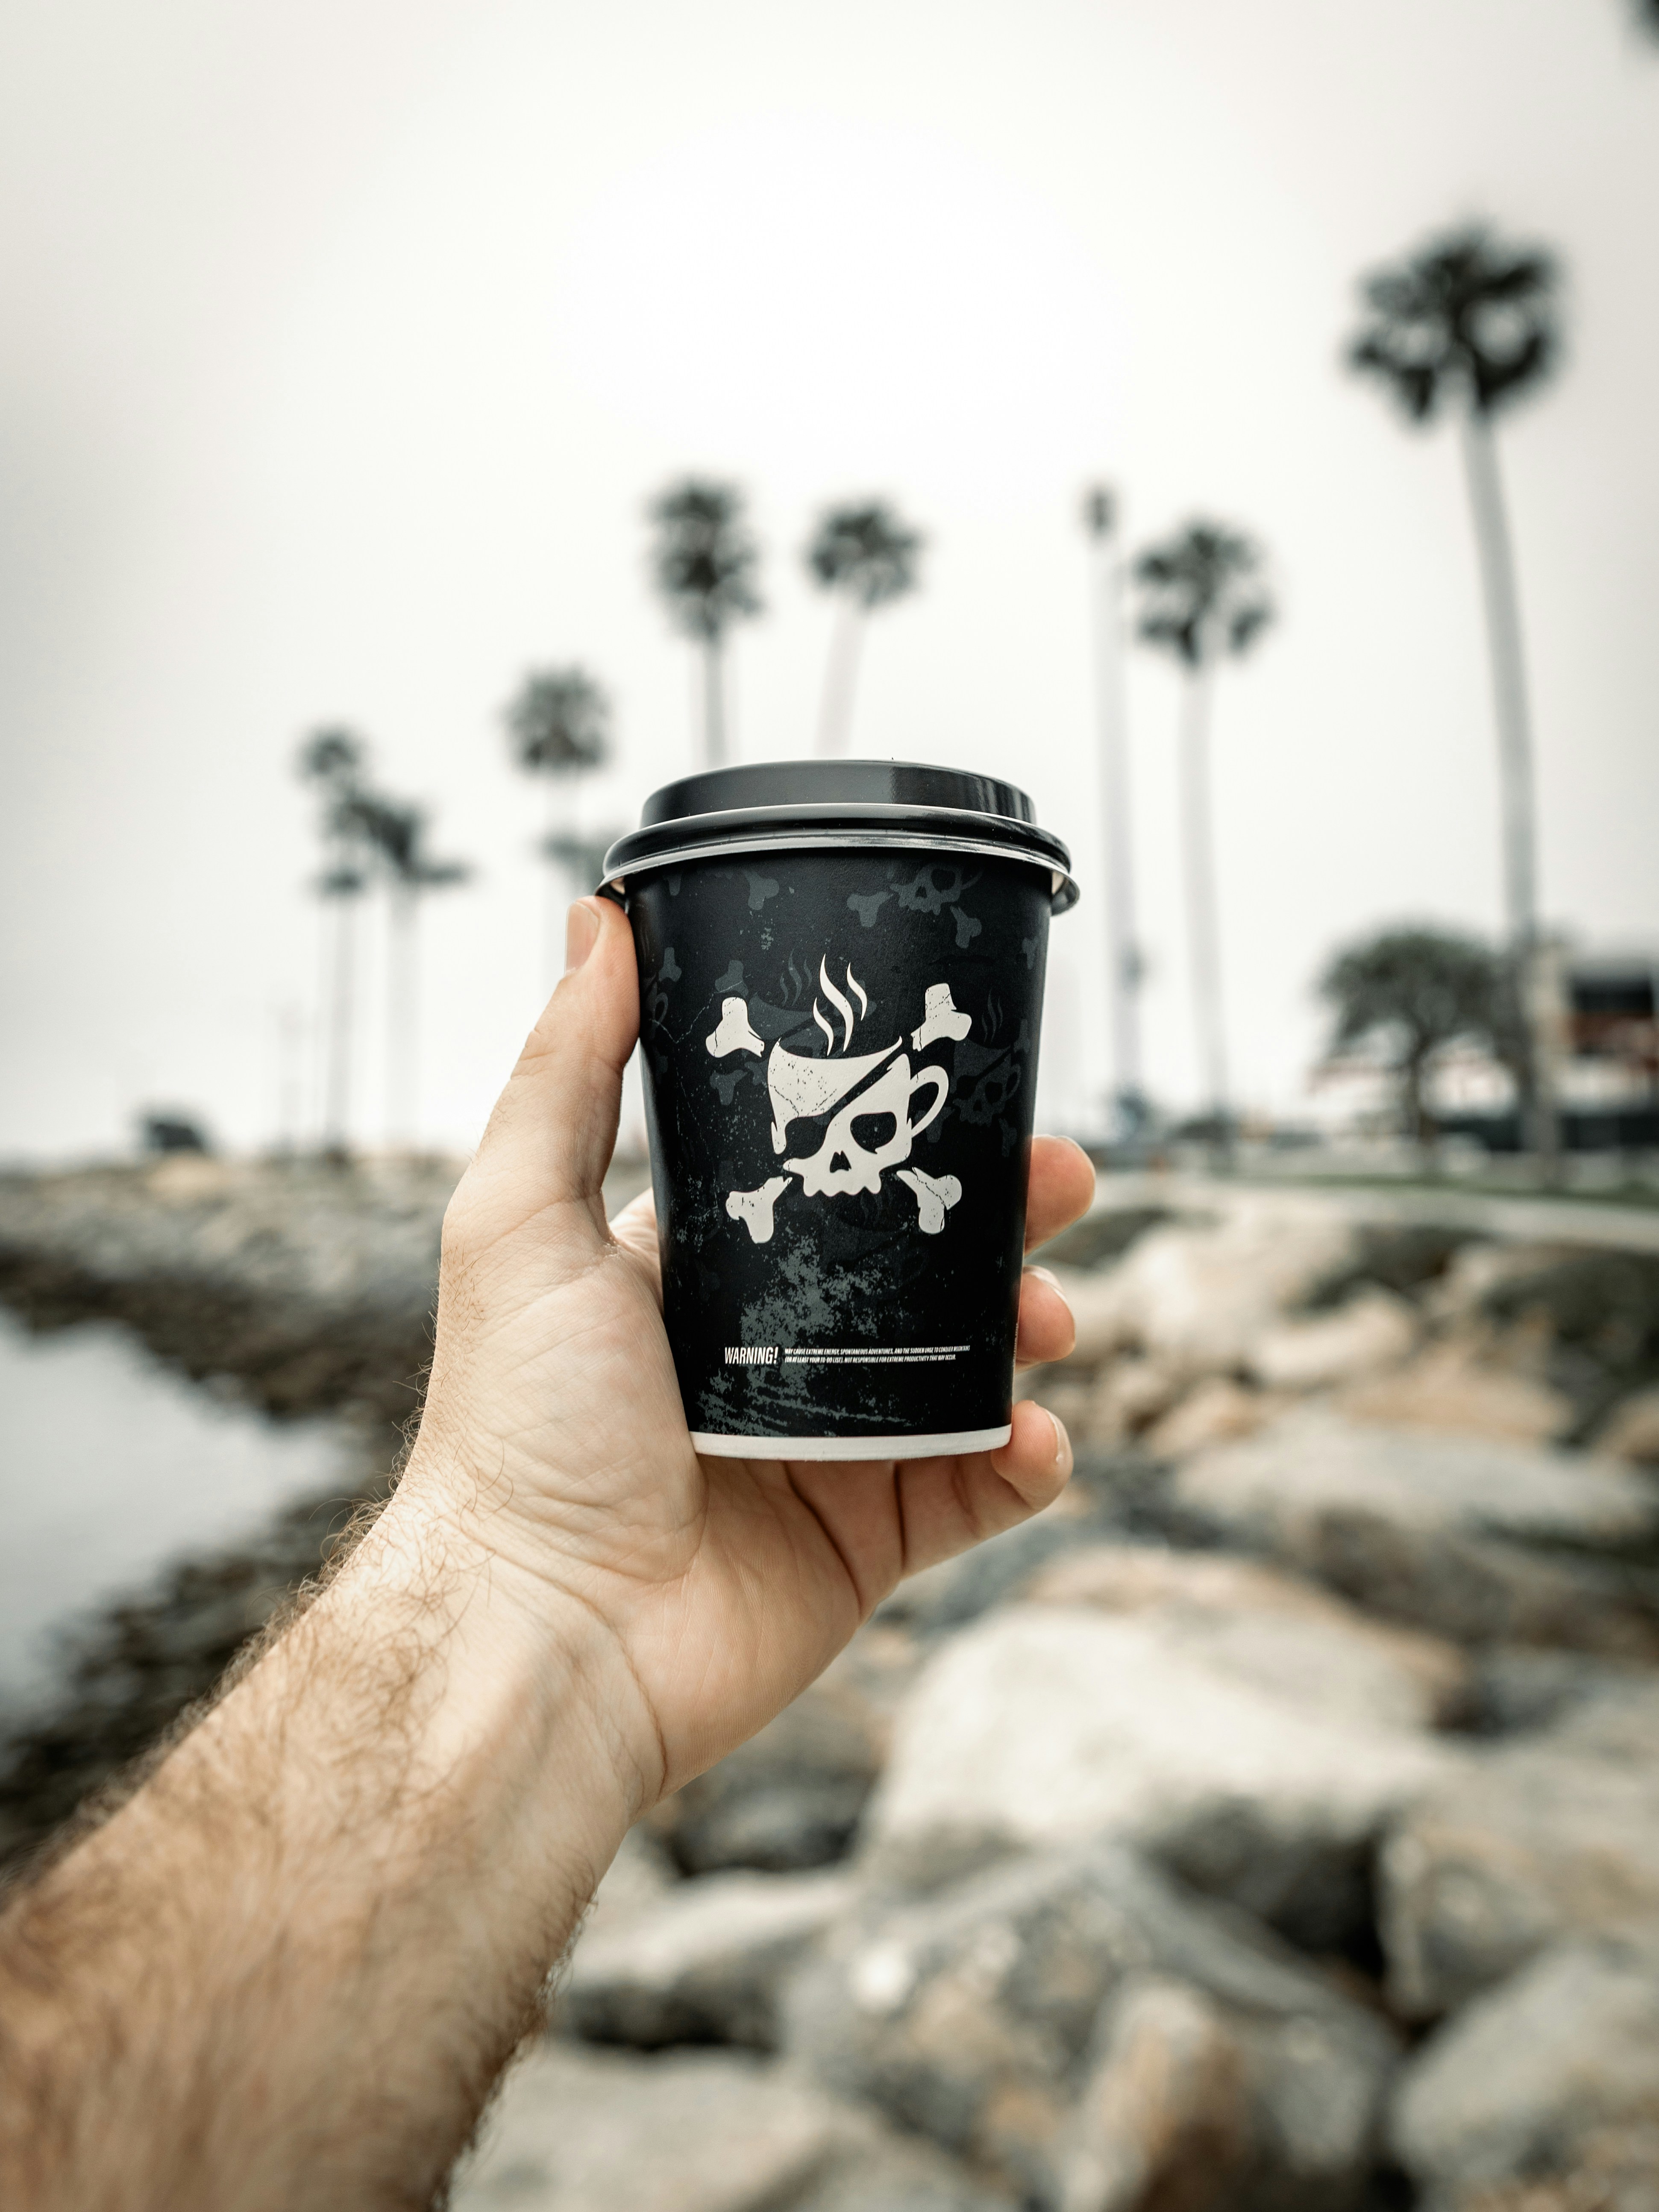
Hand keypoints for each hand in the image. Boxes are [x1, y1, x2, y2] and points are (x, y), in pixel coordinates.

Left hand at [410, 895, 1094, 1805]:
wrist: (544, 1628)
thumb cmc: (519, 1422)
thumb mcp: (520, 1216)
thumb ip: (566, 1071)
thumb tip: (597, 916)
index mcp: (708, 1273)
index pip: (833, 1178)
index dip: (909, 1129)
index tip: (976, 1082)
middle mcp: (780, 1350)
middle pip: (926, 1261)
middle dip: (1005, 1214)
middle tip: (1062, 1183)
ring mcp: (835, 1445)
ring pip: (974, 1365)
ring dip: (1033, 1326)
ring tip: (1048, 1318)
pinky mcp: (874, 1540)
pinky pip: (984, 1485)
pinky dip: (1029, 1456)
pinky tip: (1035, 1433)